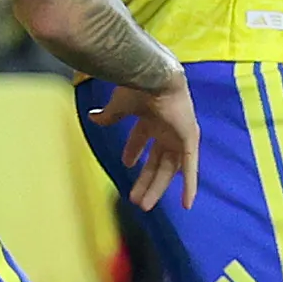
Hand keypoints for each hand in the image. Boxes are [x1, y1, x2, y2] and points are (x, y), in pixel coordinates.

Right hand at [91, 75, 200, 211]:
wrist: (154, 76)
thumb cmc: (138, 86)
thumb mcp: (119, 106)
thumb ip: (108, 115)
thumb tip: (92, 117)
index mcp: (151, 117)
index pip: (142, 139)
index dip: (133, 151)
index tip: (125, 165)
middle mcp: (167, 127)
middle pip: (156, 160)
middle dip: (145, 180)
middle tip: (135, 199)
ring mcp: (179, 134)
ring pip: (169, 168)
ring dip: (157, 186)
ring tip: (144, 205)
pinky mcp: (189, 138)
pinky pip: (190, 166)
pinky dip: (189, 184)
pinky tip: (187, 203)